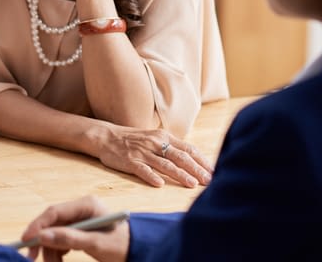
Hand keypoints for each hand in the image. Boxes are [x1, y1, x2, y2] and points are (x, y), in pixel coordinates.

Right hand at [21, 196, 127, 261]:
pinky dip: (57, 252)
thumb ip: (69, 238)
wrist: (137, 252)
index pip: (54, 212)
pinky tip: (60, 261)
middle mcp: (80, 209)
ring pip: (54, 234)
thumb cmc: (122, 245)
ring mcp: (78, 220)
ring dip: (50, 251)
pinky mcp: (78, 230)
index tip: (27, 240)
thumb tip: (42, 236)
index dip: (38, 226)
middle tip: (31, 257)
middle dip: (42, 241)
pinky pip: (60, 240)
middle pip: (51, 223)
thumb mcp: (96, 243)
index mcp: (86, 204)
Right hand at [95, 124, 212, 187]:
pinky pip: (142, 169)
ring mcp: (142, 152)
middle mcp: (155, 143)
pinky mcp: (129, 161)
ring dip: (180, 174)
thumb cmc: (133, 140)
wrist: (106, 137)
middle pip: (180, 157)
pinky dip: (151, 176)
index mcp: (163, 137)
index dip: (202, 161)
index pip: (188, 149)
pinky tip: (160, 184)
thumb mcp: (154, 139)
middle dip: (196, 170)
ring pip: (164, 164)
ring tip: (192, 184)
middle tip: (209, 181)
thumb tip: (194, 161)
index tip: (214, 171)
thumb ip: (171, 148)